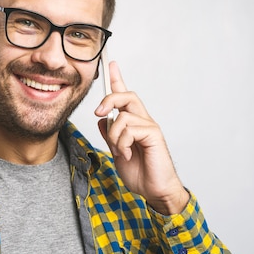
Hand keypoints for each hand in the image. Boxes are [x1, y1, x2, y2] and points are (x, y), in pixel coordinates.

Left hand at [95, 61, 187, 214]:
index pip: (125, 96)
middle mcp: (143, 121)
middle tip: (98, 112)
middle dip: (109, 99)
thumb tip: (102, 120)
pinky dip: (122, 143)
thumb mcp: (117, 152)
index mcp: (133, 124)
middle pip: (127, 95)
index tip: (111, 63)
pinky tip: (126, 154)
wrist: (155, 190)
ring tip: (119, 151)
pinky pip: (129, 129)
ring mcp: (149, 126)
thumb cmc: (140, 173)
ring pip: (122, 116)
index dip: (117, 78)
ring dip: (113, 136)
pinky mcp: (154, 134)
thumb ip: (110, 135)